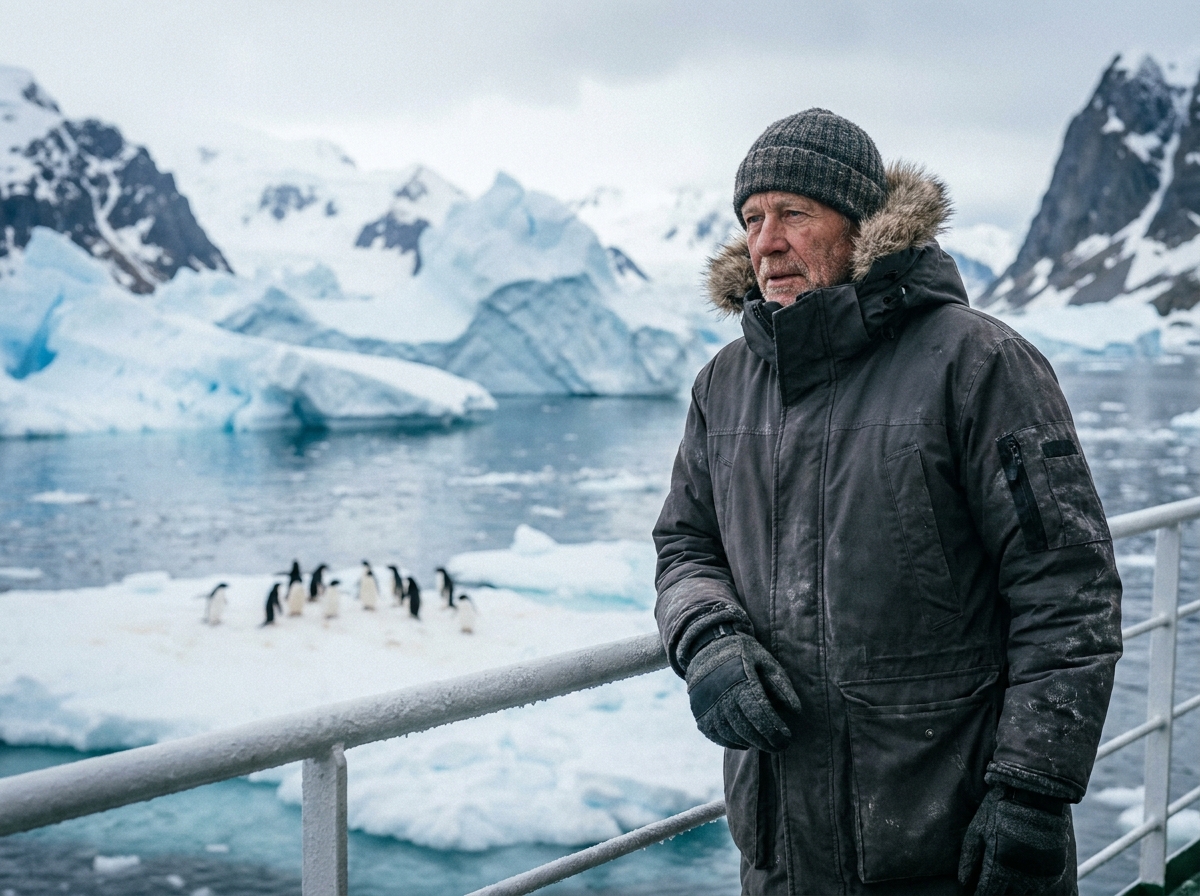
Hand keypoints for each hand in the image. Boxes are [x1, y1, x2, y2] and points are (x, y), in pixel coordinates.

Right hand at [684, 630, 801, 751]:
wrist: (706, 645)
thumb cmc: (742, 653)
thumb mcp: (765, 661)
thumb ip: (781, 685)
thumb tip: (796, 711)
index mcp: (741, 681)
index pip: (761, 716)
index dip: (775, 732)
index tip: (787, 739)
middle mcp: (721, 696)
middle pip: (747, 730)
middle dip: (766, 742)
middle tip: (779, 746)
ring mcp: (708, 707)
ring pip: (732, 736)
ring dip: (751, 743)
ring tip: (764, 742)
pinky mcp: (700, 714)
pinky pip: (717, 736)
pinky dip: (733, 742)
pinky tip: (745, 742)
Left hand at [958, 786, 1068, 894]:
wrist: (1034, 797)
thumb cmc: (1000, 811)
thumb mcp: (977, 830)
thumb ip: (969, 859)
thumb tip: (964, 882)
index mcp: (998, 868)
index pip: (987, 893)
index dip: (980, 893)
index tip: (978, 890)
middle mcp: (1019, 877)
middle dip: (996, 891)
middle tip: (992, 881)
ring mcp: (1038, 875)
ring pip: (1022, 893)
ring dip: (1012, 889)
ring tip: (1006, 876)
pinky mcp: (1053, 870)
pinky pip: (1038, 886)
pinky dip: (1029, 883)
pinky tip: (1022, 872)